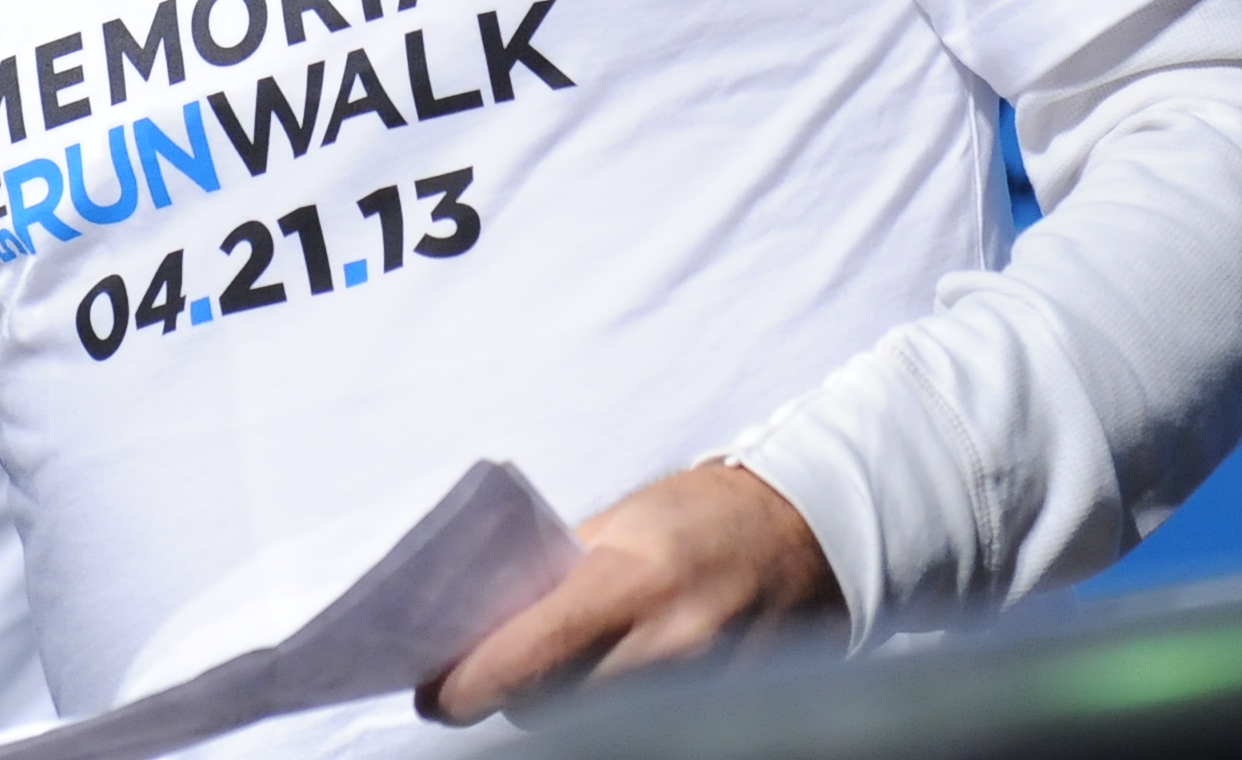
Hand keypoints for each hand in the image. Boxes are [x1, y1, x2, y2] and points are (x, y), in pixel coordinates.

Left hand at [423, 461, 841, 725]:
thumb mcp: (618, 526)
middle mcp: (673, 641)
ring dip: (561, 707)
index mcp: (634, 578)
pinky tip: (610, 682)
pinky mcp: (728, 708)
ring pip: (595, 726)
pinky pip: (646, 725)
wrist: (805, 530)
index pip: (529, 655)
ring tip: (555, 671)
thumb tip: (476, 628)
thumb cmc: (698, 515)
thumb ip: (554, 579)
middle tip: (485, 678)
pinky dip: (614, 712)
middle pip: (555, 707)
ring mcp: (707, 686)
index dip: (470, 685)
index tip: (437, 696)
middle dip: (514, 697)